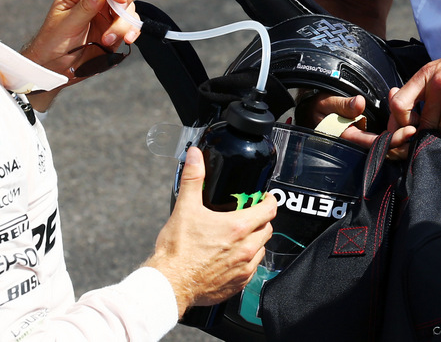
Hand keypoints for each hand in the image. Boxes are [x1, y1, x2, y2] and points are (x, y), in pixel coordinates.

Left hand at [23, 0, 138, 79]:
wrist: (55, 70)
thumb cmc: (51, 44)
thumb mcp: (65, 25)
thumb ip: (84, 7)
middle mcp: (96, 0)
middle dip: (125, 1)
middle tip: (121, 14)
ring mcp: (107, 16)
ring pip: (129, 9)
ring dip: (124, 24)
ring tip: (107, 40)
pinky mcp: (115, 31)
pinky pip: (131, 26)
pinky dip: (132, 32)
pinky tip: (125, 40)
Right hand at [146, 147, 276, 315]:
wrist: (170, 282)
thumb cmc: (178, 250)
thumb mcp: (185, 207)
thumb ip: (193, 178)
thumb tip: (195, 156)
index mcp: (238, 228)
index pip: (269, 210)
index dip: (269, 200)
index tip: (264, 197)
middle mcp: (245, 249)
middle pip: (267, 229)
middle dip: (260, 219)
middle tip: (247, 214)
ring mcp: (244, 268)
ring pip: (261, 249)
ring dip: (254, 240)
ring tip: (238, 236)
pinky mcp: (238, 284)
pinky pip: (252, 269)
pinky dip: (247, 260)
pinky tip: (231, 256)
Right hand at [297, 92, 414, 156]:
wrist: (315, 108)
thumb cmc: (318, 106)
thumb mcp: (327, 103)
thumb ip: (342, 105)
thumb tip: (359, 104)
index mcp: (350, 138)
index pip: (376, 144)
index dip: (394, 139)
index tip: (410, 130)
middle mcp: (360, 142)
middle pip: (387, 147)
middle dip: (404, 138)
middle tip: (419, 124)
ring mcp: (366, 137)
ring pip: (390, 140)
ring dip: (403, 129)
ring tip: (416, 113)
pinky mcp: (371, 131)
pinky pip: (389, 132)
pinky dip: (398, 122)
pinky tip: (406, 109)